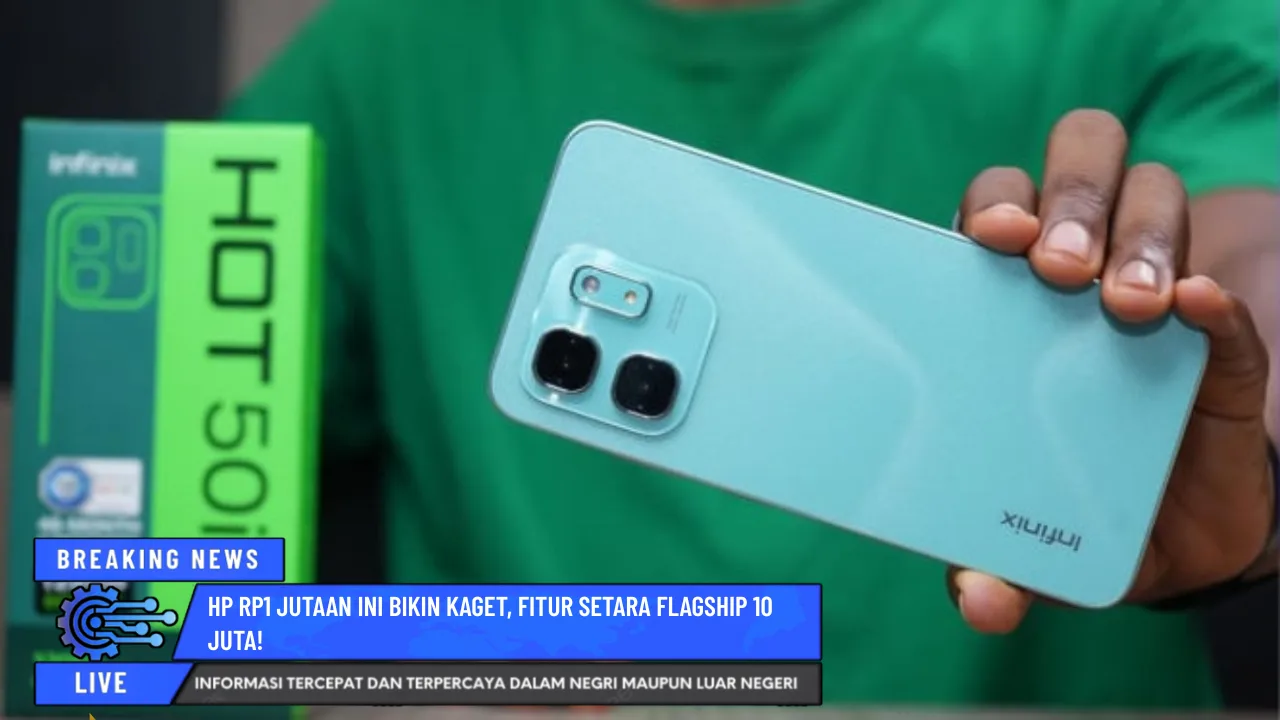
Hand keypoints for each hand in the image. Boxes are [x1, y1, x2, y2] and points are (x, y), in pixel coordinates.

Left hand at [949, 109, 1274, 632]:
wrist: (1174, 546)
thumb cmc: (1068, 517)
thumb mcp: (1021, 544)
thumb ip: (991, 567)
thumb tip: (983, 604)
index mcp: (1007, 300)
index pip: (996, 207)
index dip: (994, 203)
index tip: (992, 236)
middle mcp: (1078, 279)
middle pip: (1077, 173)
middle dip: (1071, 197)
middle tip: (1057, 267)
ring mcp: (1156, 301)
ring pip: (1156, 202)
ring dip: (1140, 235)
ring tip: (1125, 305)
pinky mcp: (1224, 347)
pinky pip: (1228, 303)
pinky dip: (1216, 302)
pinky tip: (1198, 308)